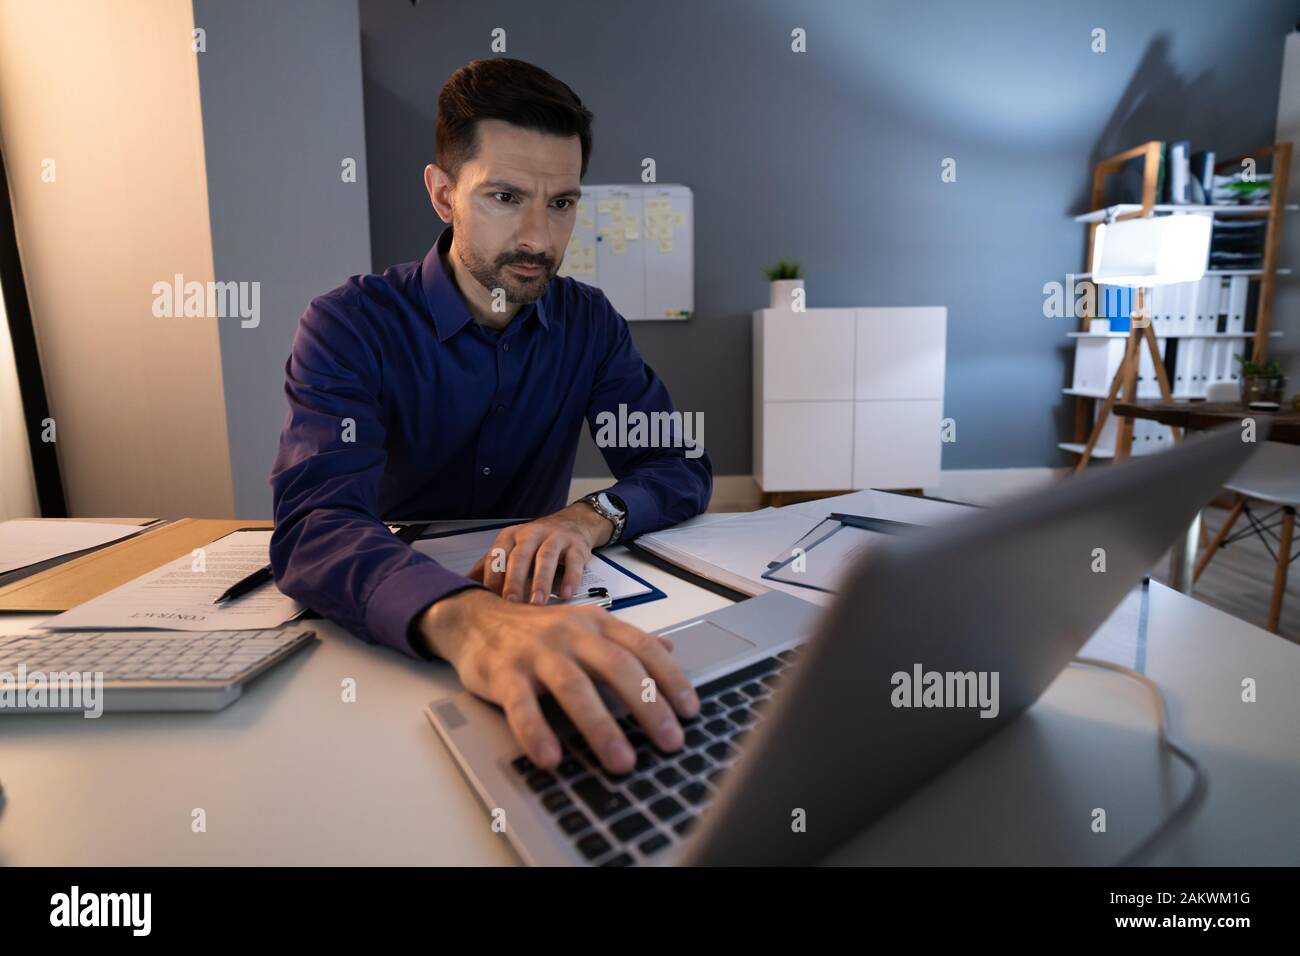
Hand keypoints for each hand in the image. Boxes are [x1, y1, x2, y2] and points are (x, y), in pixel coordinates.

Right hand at [416, 589, 699, 773]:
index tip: (691, 711)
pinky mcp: (504, 672)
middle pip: (616, 666)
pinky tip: (551, 758)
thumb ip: (626, 639)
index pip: (642, 647)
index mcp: (596, 623)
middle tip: (670, 742)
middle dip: (647, 705)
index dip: (669, 678)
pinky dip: (537, 731)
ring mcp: (536, 652)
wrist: (476, 618)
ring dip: (600, 726)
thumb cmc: (537, 630)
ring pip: (574, 687)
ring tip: (622, 762)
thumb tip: (670, 646)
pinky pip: (522, 704)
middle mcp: (570, 633)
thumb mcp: (586, 627)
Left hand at [467, 502, 612, 604]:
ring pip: (545, 557)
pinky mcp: (576, 545)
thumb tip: (461, 585)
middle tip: (511, 602)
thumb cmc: (535, 543)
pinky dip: (570, 578)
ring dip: (541, 581)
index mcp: (510, 537)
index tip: (490, 600)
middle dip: (514, 580)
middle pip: (520, 556)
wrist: (571, 524)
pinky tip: (565, 594)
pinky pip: (573, 562)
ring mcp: (555, 538)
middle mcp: (531, 534)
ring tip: (538, 602)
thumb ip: (489, 566)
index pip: (497, 556)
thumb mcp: (510, 549)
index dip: (492, 577)